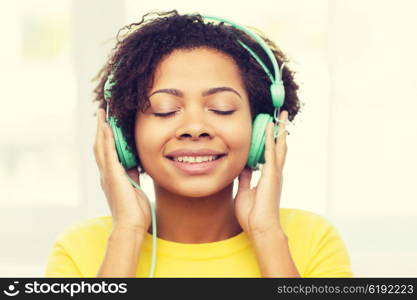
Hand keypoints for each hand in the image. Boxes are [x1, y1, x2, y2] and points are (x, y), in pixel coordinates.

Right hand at [93, 108, 151, 234]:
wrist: (130, 226)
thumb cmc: (134, 212)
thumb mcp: (134, 188)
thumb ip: (132, 175)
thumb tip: (134, 164)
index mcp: (112, 177)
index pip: (107, 152)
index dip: (105, 137)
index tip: (107, 123)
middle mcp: (106, 174)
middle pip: (100, 145)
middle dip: (100, 128)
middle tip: (102, 112)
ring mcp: (108, 174)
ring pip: (101, 146)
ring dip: (101, 129)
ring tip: (102, 113)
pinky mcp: (112, 176)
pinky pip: (108, 153)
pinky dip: (106, 139)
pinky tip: (106, 127)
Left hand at [234, 110, 288, 236]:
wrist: (260, 227)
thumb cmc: (252, 214)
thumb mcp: (245, 191)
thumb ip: (245, 178)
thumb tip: (244, 167)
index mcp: (268, 177)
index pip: (270, 154)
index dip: (270, 140)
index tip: (268, 128)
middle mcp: (274, 172)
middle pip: (279, 146)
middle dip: (280, 131)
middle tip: (282, 116)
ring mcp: (275, 172)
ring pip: (279, 145)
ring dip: (279, 130)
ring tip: (282, 116)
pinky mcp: (272, 174)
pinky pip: (270, 152)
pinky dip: (270, 138)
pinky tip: (271, 126)